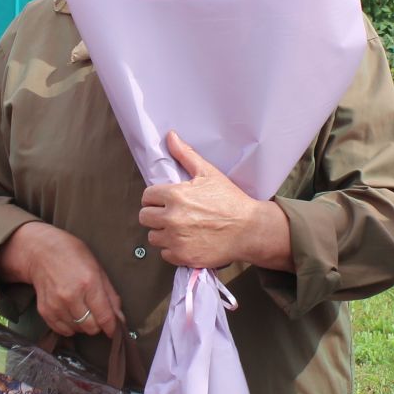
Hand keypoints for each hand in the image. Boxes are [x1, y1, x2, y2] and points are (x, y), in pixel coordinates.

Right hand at [0, 221, 125, 339]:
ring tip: (81, 308)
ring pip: (77, 330)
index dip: (112, 328)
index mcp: (88, 283)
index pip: (104, 317)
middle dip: (97, 324)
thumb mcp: (98, 269)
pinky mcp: (45, 310)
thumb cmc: (72, 255)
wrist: (40, 251)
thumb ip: (110, 295)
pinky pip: (62, 330)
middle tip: (96, 313)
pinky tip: (70, 313)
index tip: (114, 331)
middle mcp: (71, 296)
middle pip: (91, 327)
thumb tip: (119, 318)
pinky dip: (69, 326)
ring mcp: (56, 304)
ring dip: (82, 325)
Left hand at [140, 133, 282, 269]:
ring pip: (153, 237)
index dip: (156, 197)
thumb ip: (186, 154)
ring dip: (162, 233)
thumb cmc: (230, 200)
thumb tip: (170, 136)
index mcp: (175, 195)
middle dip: (155, 214)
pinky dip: (173, 249)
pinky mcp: (183, 257)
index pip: (146, 196)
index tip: (165, 200)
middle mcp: (172, 218)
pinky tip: (186, 241)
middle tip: (171, 214)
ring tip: (179, 228)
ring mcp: (176, 240)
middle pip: (144, 217)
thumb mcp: (209, 173)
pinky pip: (165, 254)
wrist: (249, 229)